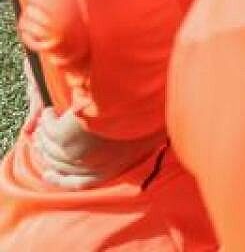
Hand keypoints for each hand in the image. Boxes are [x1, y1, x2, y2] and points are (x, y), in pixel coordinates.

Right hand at [30, 109, 165, 189]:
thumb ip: (147, 142)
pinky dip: (46, 122)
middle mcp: (89, 165)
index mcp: (110, 170)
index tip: (48, 175)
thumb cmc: (148, 118)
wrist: (134, 106)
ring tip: (45, 124)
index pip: (80, 183)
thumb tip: (156, 139)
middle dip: (49, 154)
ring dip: (44, 138)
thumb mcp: (152, 135)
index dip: (61, 180)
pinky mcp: (62, 137)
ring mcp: (73, 153)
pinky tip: (50, 112)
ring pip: (50, 149)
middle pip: (59, 165)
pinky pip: (47, 131)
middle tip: (42, 143)